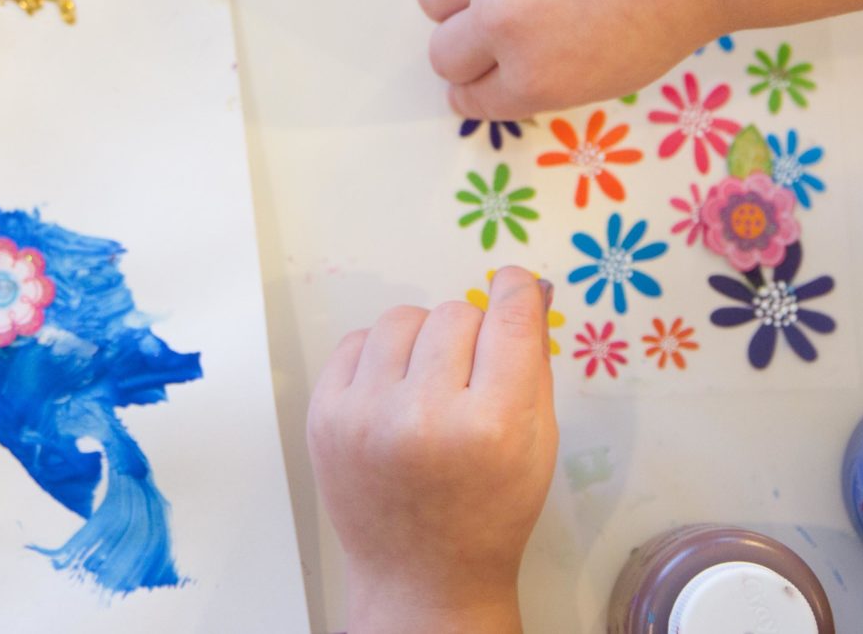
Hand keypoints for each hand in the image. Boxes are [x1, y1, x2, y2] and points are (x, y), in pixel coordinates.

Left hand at [307, 269, 557, 633]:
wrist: (420, 579)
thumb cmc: (489, 513)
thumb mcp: (537, 444)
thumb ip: (534, 363)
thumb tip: (526, 288)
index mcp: (491, 427)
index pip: (510, 318)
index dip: (516, 289)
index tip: (513, 283)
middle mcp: (425, 417)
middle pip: (457, 313)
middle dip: (471, 337)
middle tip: (470, 379)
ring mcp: (366, 416)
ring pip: (404, 318)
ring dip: (423, 341)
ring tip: (428, 385)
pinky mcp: (325, 416)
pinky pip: (358, 340)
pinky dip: (380, 358)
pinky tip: (393, 396)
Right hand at [417, 0, 724, 118]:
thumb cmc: (665, 18)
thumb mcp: (601, 76)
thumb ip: (538, 77)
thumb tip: (493, 66)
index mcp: (531, 79)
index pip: (468, 97)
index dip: (478, 88)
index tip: (486, 76)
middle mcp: (502, 24)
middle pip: (442, 52)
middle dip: (465, 51)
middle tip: (496, 34)